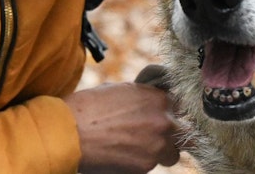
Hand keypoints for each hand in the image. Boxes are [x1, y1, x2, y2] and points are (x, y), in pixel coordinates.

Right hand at [65, 77, 181, 173]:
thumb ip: (141, 97)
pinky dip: (138, 163)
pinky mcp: (145, 165)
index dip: (169, 114)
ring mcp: (157, 145)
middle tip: (151, 136)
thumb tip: (147, 102)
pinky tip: (120, 155)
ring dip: (158, 153)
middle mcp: (164, 121)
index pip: (180, 108)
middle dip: (170, 136)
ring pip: (171, 154)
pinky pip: (150, 165)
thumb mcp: (119, 90)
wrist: (71, 132)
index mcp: (158, 99)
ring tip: (134, 149)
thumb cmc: (88, 108)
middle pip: (183, 133)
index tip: (161, 120)